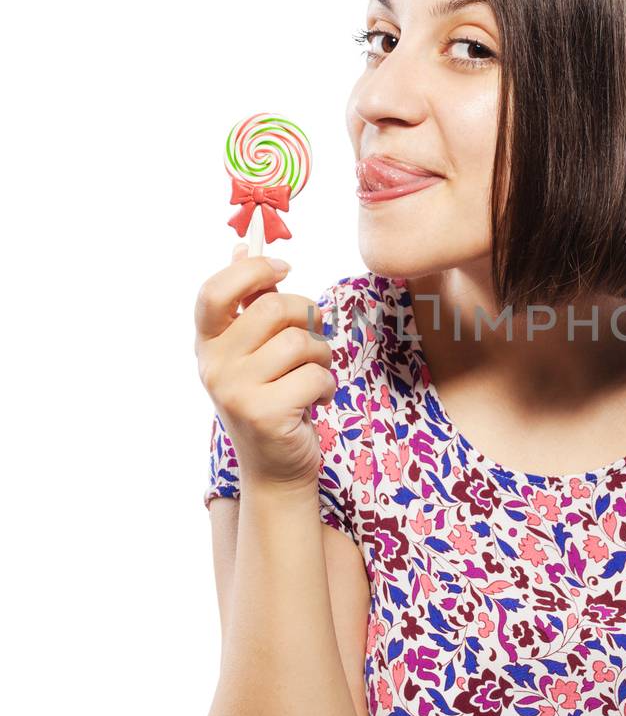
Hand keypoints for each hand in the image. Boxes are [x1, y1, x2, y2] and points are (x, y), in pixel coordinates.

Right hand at [194, 242, 334, 490]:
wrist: (275, 467)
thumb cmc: (270, 397)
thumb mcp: (252, 351)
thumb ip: (247, 303)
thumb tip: (244, 248)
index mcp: (208, 343)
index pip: (216, 291)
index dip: (254, 270)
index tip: (284, 269)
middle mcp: (213, 365)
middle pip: (274, 307)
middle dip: (310, 317)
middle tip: (314, 338)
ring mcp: (235, 391)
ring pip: (301, 343)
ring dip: (322, 358)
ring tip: (313, 376)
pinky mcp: (264, 414)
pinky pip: (316, 376)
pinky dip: (327, 387)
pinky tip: (314, 402)